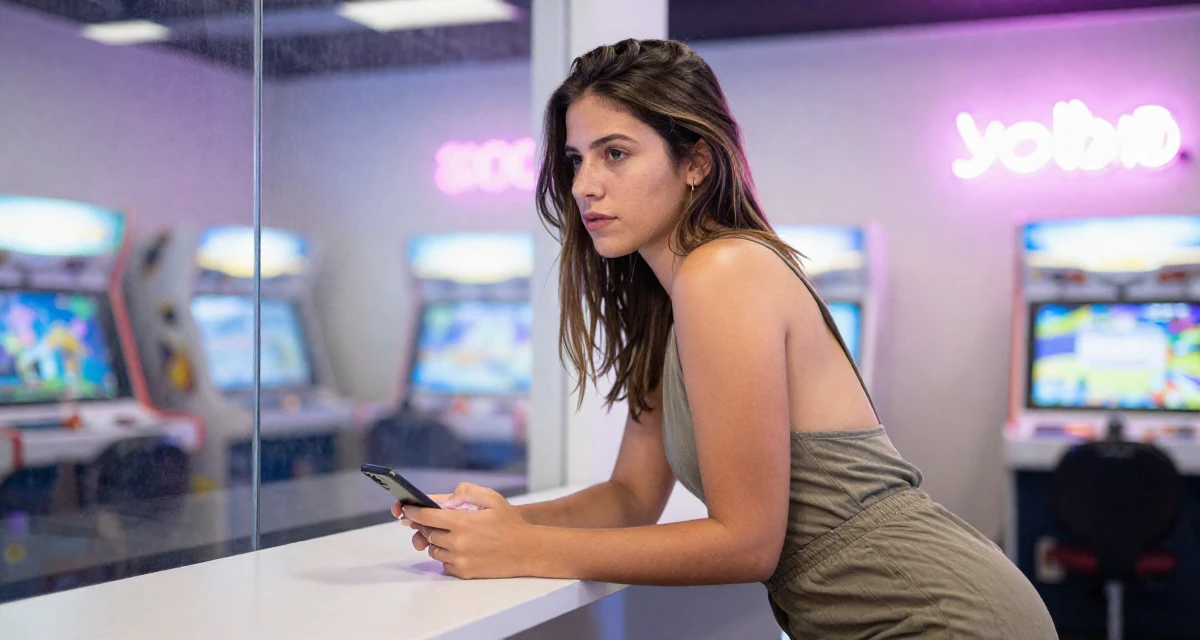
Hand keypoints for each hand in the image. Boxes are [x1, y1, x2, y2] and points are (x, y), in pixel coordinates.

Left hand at [395, 483, 538, 578]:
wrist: (526, 551)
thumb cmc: (509, 523)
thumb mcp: (492, 498)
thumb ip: (466, 492)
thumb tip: (444, 499)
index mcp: (462, 522)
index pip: (426, 516)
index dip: (412, 511)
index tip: (405, 508)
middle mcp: (457, 542)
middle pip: (427, 533)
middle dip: (427, 525)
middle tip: (433, 520)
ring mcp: (460, 559)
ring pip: (433, 549)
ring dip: (437, 541)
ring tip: (453, 534)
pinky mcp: (463, 572)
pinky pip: (443, 564)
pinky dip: (446, 555)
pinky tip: (461, 548)